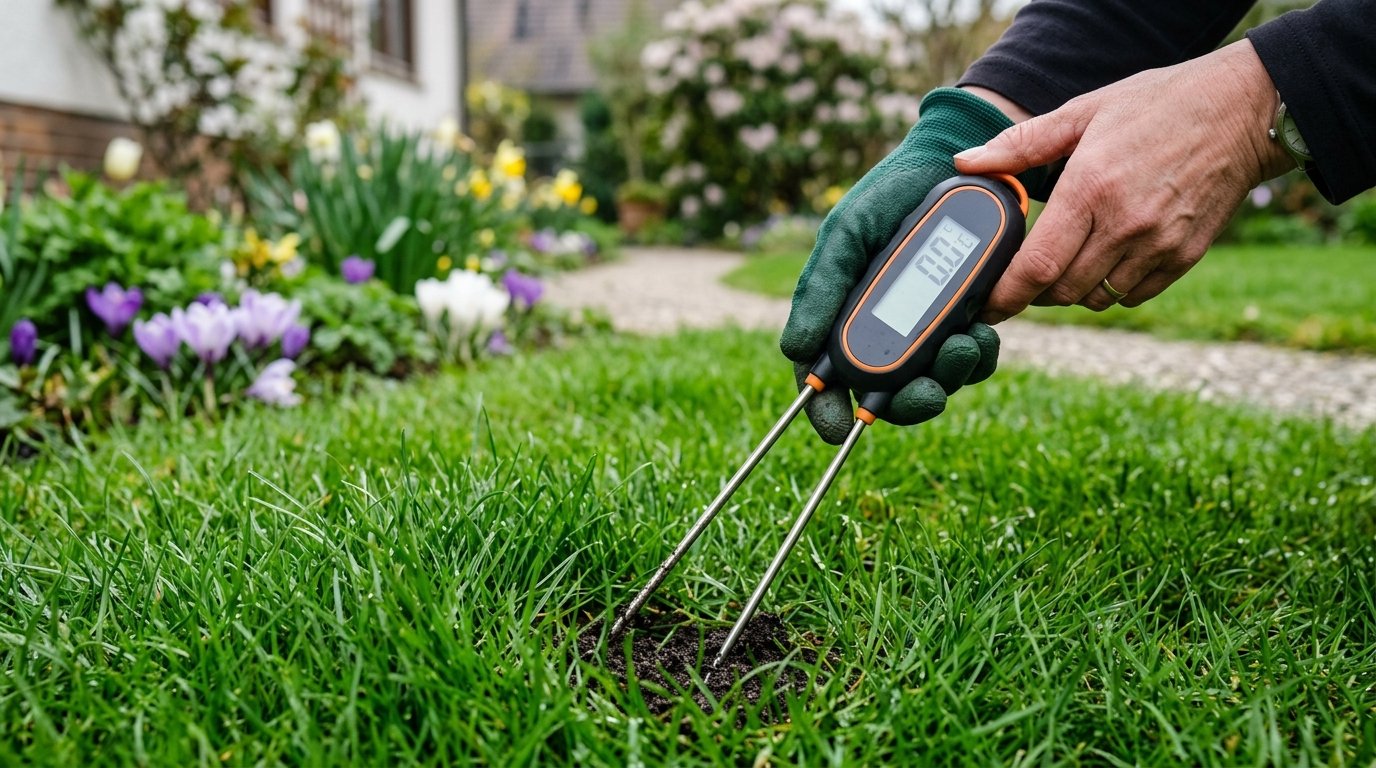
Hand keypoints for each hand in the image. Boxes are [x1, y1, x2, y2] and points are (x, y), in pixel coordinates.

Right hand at [781, 88, 1036, 443]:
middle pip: (885, 395)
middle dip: (908, 401)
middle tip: (929, 391)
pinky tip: (983, 333)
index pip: (824, 379)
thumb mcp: (847, 234)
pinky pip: (970, 360)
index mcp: (841, 317)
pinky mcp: (964, 322)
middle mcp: (881, 332)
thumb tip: (794, 350)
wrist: (952, 164)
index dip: (826, 412)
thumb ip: (821, 287)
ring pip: (932, 383)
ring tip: (967, 346)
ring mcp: (924, 331)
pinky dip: (978, 357)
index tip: (837, 430)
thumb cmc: (887, 197)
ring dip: (949, 378)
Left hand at [954, 40, 1294, 321]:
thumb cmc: (1157, 105)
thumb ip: (1020, 144)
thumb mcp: (1084, 112)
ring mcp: (1158, 245)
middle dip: (1034, 290)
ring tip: (1067, 260)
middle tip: (1025, 272)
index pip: (1036, 266)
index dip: (1004, 295)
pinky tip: (1106, 259)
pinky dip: (1110, 289)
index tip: (984, 305)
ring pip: (1094, 298)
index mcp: (1091, 187)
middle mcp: (1125, 224)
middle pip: (1060, 290)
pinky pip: (1131, 296)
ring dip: (1071, 289)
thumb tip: (966, 163)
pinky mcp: (1185, 256)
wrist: (1244, 109)